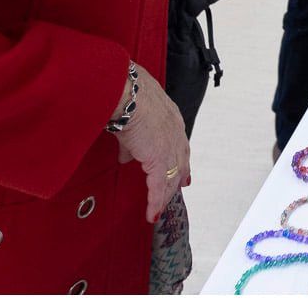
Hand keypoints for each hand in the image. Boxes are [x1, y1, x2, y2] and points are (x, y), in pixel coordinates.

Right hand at [114, 62, 189, 222]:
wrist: (127, 94)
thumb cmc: (127, 94)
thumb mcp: (133, 116)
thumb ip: (131, 140)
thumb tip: (126, 156)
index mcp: (172, 120)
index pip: (180, 144)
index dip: (179, 159)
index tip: (181, 170)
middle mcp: (176, 134)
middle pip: (181, 162)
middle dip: (179, 178)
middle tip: (177, 190)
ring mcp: (169, 148)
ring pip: (171, 177)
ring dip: (165, 195)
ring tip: (159, 208)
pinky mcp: (158, 160)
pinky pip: (158, 187)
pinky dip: (155, 202)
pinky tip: (151, 214)